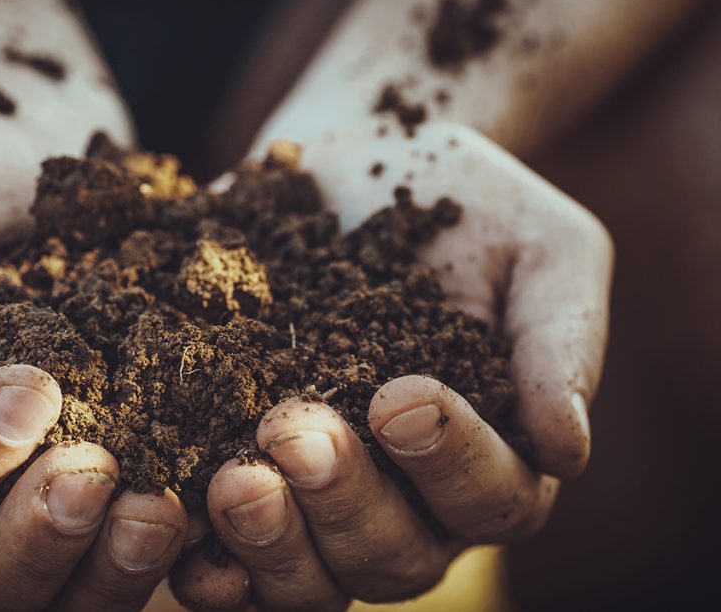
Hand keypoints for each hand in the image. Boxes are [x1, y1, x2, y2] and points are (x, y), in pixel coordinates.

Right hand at [0, 104, 185, 609]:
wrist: (33, 161)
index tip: (32, 389)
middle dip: (30, 542)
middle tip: (96, 476)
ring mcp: (25, 499)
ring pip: (49, 593)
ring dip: (104, 571)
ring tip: (161, 510)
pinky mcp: (106, 483)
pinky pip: (122, 553)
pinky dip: (165, 550)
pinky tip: (206, 502)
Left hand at [172, 122, 611, 610]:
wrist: (359, 164)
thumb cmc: (468, 205)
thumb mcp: (543, 251)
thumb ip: (561, 342)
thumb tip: (567, 446)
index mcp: (490, 457)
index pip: (489, 496)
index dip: (448, 461)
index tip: (400, 395)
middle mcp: (406, 500)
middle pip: (389, 554)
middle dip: (343, 503)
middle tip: (296, 434)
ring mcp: (317, 499)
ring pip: (306, 573)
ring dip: (268, 541)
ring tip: (233, 480)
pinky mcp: (237, 469)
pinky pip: (220, 548)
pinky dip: (199, 551)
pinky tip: (167, 518)